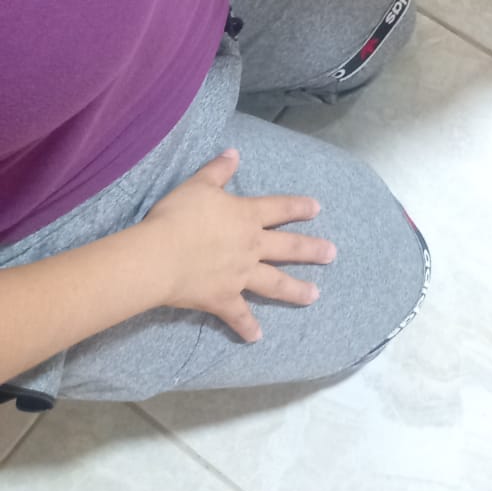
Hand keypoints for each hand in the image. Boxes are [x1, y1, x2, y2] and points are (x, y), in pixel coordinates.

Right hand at [141, 150, 335, 341]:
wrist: (159, 256)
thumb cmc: (178, 216)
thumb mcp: (198, 185)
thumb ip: (218, 170)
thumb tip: (234, 152)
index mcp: (246, 216)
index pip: (279, 208)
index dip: (299, 207)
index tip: (317, 209)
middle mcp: (250, 246)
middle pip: (287, 248)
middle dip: (312, 250)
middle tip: (332, 254)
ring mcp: (239, 275)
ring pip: (275, 284)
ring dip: (296, 290)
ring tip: (315, 296)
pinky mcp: (223, 299)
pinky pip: (239, 316)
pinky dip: (247, 327)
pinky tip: (257, 337)